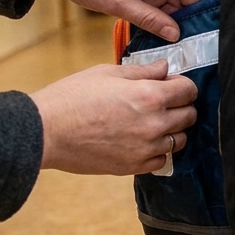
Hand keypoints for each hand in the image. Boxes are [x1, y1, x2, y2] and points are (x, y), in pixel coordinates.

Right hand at [29, 60, 197, 174]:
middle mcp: (154, 123)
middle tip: (163, 104)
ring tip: (152, 123)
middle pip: (189, 116)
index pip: (189, 90)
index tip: (172, 86)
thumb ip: (142, 71)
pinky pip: (161, 160)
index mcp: (149, 96)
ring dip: (172, 131)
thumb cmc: (71, 98)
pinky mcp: (134, 166)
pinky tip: (143, 142)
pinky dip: (158, 151)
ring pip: (180, 140)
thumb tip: (165, 68)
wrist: (44, 131)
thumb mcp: (107, 73)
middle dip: (180, 107)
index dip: (182, 86)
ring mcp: (145, 148)